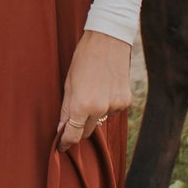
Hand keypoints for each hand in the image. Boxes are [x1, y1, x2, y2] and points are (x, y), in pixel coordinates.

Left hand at [57, 31, 132, 148]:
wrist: (108, 41)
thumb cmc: (84, 59)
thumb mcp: (68, 83)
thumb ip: (66, 109)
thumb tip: (62, 128)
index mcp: (81, 105)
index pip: (73, 135)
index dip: (65, 142)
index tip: (62, 145)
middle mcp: (100, 109)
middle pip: (86, 132)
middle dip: (79, 128)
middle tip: (74, 115)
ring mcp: (114, 106)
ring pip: (100, 120)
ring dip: (94, 114)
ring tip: (92, 91)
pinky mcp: (125, 101)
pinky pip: (112, 111)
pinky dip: (107, 105)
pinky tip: (105, 88)